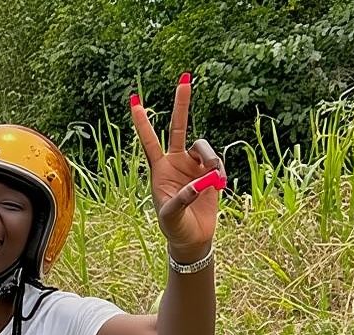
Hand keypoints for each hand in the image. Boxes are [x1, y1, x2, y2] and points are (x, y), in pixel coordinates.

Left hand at [129, 74, 225, 260]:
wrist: (192, 238)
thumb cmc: (174, 228)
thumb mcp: (171, 216)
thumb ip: (181, 199)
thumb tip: (198, 184)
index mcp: (160, 170)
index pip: (149, 142)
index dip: (142, 122)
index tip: (134, 101)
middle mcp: (176, 163)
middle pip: (179, 127)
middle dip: (182, 104)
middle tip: (185, 77)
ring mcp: (194, 166)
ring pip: (203, 146)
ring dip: (210, 158)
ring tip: (214, 177)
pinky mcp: (210, 173)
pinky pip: (217, 163)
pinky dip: (219, 171)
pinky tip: (218, 184)